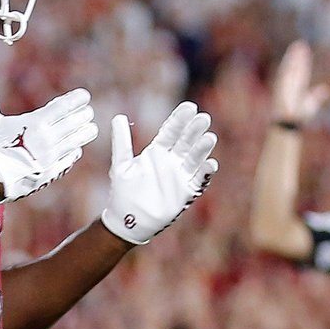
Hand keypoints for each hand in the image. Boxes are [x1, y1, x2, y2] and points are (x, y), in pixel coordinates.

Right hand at [0, 72, 97, 202]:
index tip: (84, 96)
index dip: (77, 100)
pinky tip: (76, 150)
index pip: (64, 106)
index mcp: (36, 123)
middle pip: (75, 123)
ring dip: (84, 133)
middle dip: (83, 116)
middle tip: (87, 112)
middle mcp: (48, 140)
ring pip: (76, 142)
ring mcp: (51, 158)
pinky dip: (73, 153)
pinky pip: (68, 161)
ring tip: (91, 128)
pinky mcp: (50, 174)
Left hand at [101, 101, 217, 243]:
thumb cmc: (123, 193)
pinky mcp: (186, 192)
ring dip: (202, 149)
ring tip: (209, 138)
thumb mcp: (121, 165)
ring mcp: (180, 176)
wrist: (128, 221)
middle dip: (194, 130)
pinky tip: (210, 164)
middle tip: (203, 118)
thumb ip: (121, 142)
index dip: (180, 119)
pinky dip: (205, 173)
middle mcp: (171, 161)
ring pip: (194, 158)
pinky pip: (199, 180)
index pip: (171, 131)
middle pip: (186, 141)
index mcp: (157, 152)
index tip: (190, 107)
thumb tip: (118, 116)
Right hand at [270, 41, 328, 126]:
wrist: (289, 121)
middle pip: (295, 67)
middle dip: (298, 56)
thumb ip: (317, 96)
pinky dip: (288, 62)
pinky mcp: (281, 84)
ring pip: (290, 66)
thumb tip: (325, 89)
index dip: (304, 61)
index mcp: (297, 88)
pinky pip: (285, 70)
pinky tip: (291, 54)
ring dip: (293, 56)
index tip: (306, 51)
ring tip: (297, 45)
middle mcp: (291, 84)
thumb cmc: (298, 116)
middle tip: (301, 44)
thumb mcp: (311, 104)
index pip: (302, 71)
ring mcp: (285, 84)